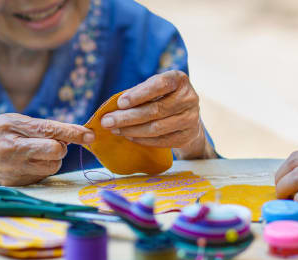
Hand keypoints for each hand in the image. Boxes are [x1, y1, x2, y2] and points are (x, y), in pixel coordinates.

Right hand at [0, 113, 93, 195]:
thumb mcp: (11, 121)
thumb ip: (39, 127)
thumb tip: (72, 135)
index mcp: (10, 126)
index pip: (49, 130)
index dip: (73, 133)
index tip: (90, 135)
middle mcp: (10, 148)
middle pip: (55, 151)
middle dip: (60, 147)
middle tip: (51, 144)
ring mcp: (12, 169)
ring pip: (52, 166)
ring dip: (51, 159)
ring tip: (34, 153)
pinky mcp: (15, 184)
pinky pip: (42, 176)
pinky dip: (41, 169)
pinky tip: (25, 165)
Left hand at [100, 70, 215, 158]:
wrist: (186, 116)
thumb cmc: (163, 98)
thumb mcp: (154, 89)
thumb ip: (138, 93)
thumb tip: (113, 108)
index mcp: (179, 80)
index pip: (160, 85)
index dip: (139, 94)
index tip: (120, 103)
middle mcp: (189, 98)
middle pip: (155, 110)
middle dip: (127, 117)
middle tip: (107, 121)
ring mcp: (190, 118)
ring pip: (156, 128)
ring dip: (131, 130)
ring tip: (115, 129)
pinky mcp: (187, 136)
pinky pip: (161, 141)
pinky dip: (142, 140)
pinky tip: (129, 136)